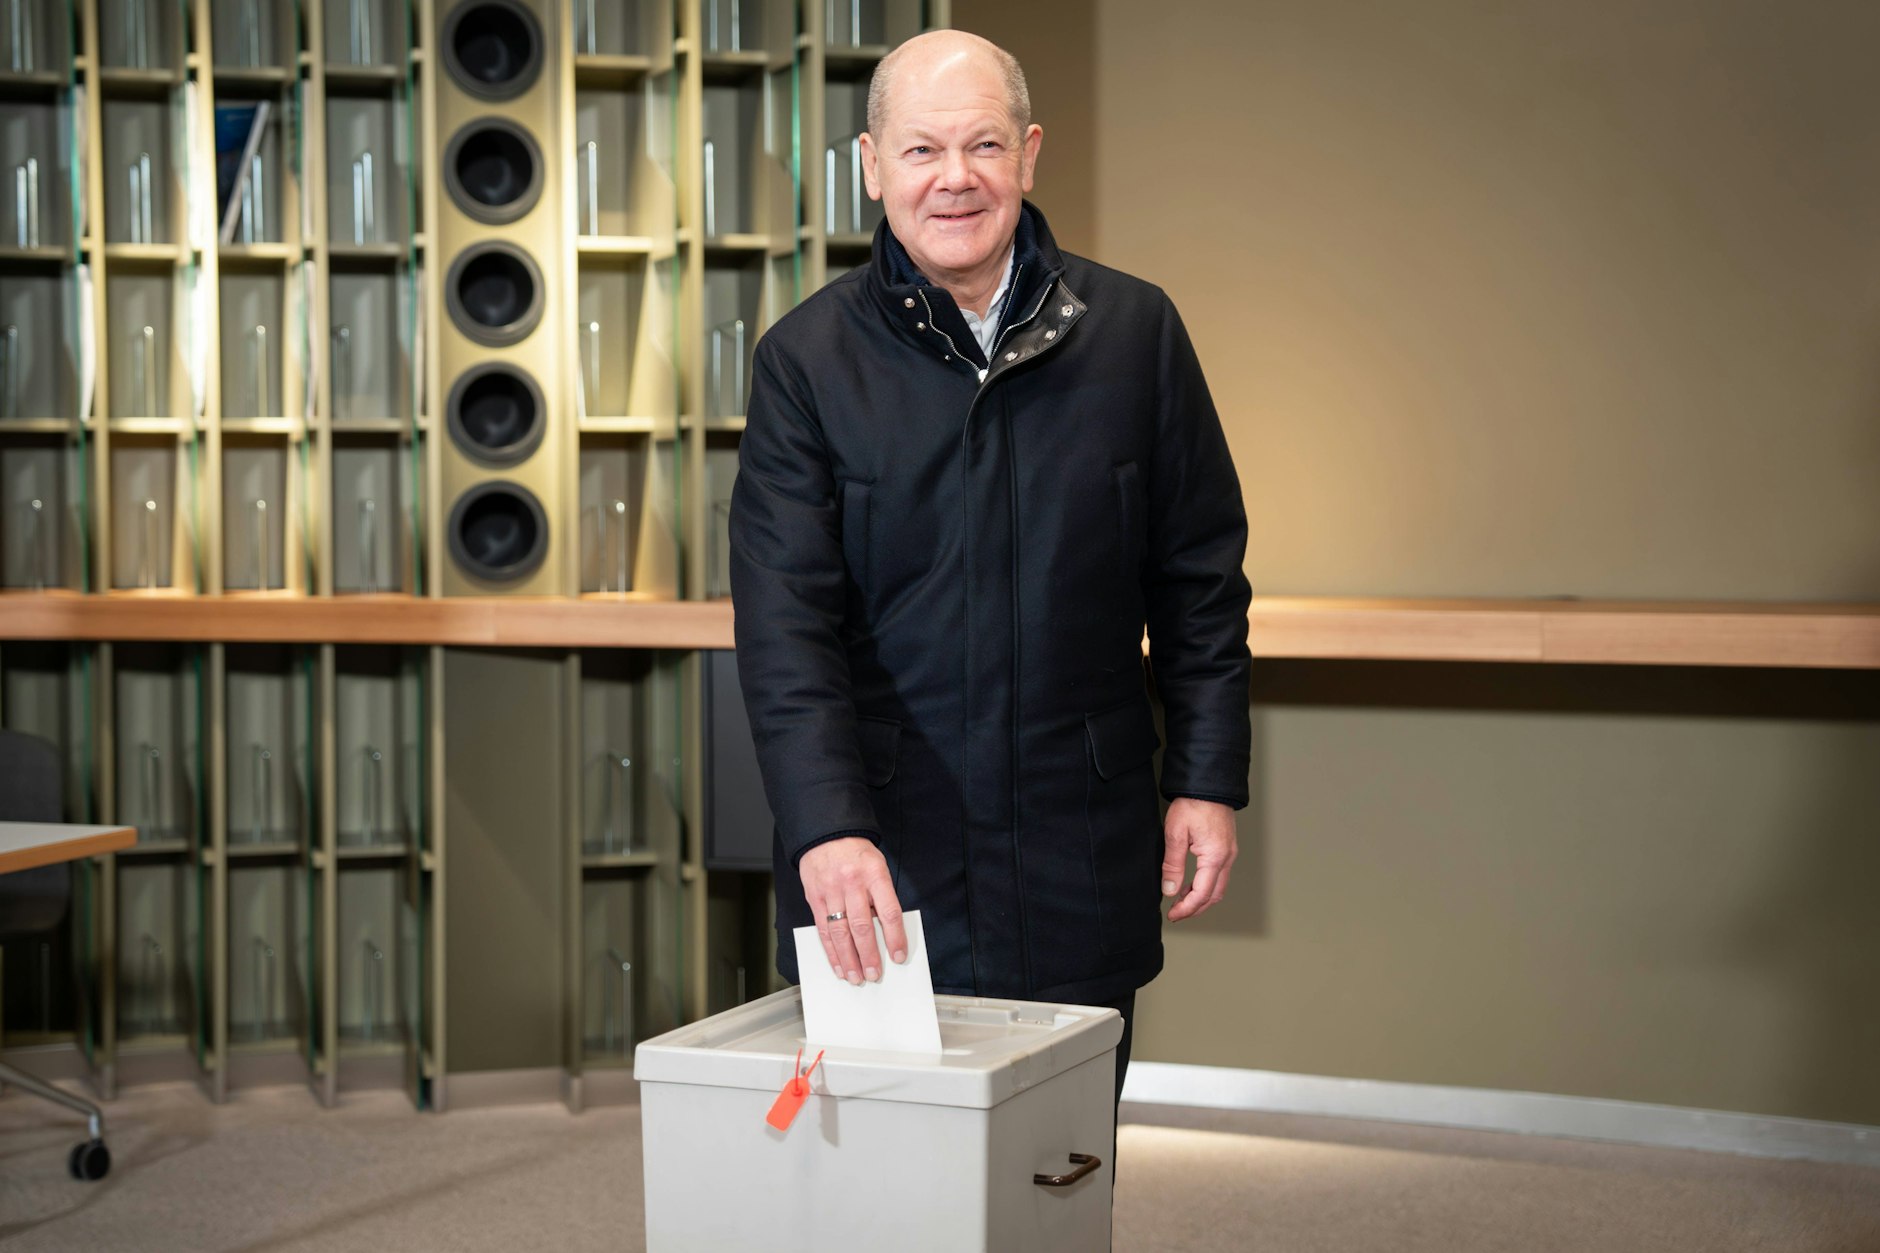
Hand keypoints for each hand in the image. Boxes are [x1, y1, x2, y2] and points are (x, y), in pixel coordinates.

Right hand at [798, 837, 907, 984]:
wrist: (826, 834)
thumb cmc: (857, 854)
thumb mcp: (878, 867)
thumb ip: (882, 896)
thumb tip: (886, 932)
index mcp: (875, 874)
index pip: (888, 912)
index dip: (895, 937)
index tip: (898, 956)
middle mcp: (852, 884)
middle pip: (862, 926)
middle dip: (869, 955)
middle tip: (874, 975)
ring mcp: (831, 891)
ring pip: (840, 932)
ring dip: (849, 959)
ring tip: (856, 977)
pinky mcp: (815, 898)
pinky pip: (823, 929)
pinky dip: (831, 951)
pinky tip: (838, 965)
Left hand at [1162, 798, 1237, 922]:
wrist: (1208, 783)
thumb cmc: (1193, 803)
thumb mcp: (1176, 834)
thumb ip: (1173, 865)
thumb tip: (1169, 890)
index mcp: (1215, 856)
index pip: (1202, 894)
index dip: (1187, 908)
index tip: (1172, 914)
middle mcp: (1227, 857)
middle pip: (1214, 895)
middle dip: (1195, 908)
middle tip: (1176, 913)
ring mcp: (1229, 852)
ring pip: (1218, 886)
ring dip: (1201, 897)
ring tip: (1180, 901)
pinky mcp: (1227, 847)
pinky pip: (1219, 874)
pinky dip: (1206, 885)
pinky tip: (1191, 884)